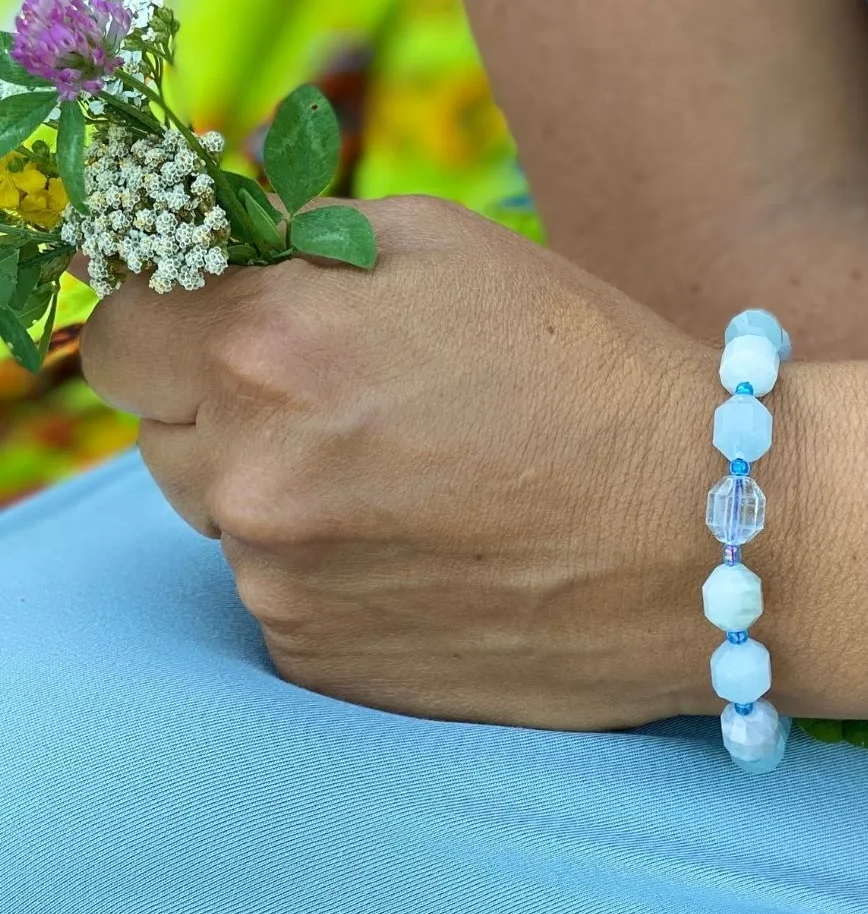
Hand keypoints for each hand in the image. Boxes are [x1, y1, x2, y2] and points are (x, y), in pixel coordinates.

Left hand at [81, 196, 722, 728]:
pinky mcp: (326, 669)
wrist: (705, 530)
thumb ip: (299, 248)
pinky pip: (283, 600)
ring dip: (287, 495)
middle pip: (165, 433)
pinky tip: (431, 555)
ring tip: (415, 485)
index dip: (171, 323)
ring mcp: (285, 592)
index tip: (225, 328)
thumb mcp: (449, 244)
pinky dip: (332, 574)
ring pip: (225, 523)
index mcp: (271, 351)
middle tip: (357, 405)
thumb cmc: (593, 368)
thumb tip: (219, 276)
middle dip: (232, 409)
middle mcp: (253, 483)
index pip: (116, 333)